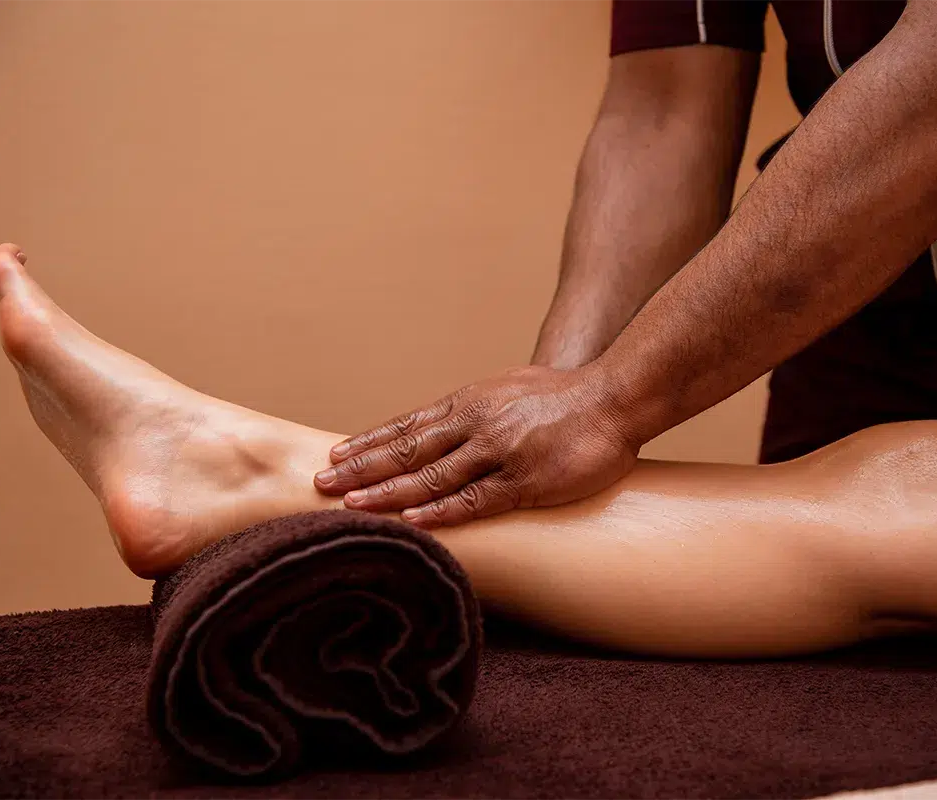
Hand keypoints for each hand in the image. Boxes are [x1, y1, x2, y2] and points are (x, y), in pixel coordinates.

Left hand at [314, 365, 638, 526]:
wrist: (615, 397)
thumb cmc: (566, 397)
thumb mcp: (510, 391)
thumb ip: (478, 410)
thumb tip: (451, 426)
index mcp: (470, 404)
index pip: (408, 425)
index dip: (369, 442)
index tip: (336, 455)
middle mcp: (476, 424)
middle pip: (407, 448)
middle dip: (362, 468)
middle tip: (321, 482)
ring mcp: (499, 452)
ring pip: (431, 475)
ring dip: (388, 491)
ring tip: (350, 505)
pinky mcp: (525, 480)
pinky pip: (475, 499)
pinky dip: (441, 511)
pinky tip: (412, 521)